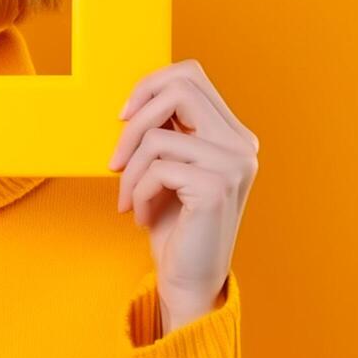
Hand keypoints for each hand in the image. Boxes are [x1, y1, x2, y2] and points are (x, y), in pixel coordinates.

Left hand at [108, 58, 259, 333]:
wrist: (188, 281)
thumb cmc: (173, 224)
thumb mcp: (168, 167)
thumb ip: (166, 129)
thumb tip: (136, 95)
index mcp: (232, 135)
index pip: (191, 76)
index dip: (150, 85)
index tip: (124, 116)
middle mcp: (241, 145)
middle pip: (179, 89)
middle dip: (134, 122)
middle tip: (115, 160)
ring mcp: (233, 165)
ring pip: (158, 134)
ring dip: (130, 170)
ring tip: (129, 198)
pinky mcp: (216, 187)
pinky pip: (157, 167)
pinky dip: (138, 191)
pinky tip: (142, 216)